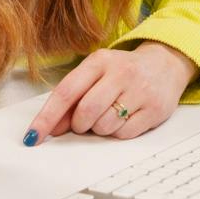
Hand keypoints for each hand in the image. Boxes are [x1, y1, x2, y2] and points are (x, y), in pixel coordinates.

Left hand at [23, 43, 196, 145]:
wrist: (166, 63)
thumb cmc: (123, 71)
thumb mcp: (96, 74)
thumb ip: (73, 98)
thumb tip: (52, 128)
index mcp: (99, 61)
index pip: (66, 92)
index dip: (47, 117)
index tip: (33, 136)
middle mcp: (120, 73)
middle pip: (86, 112)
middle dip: (80, 125)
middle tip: (85, 122)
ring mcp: (140, 91)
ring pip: (105, 126)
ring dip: (100, 129)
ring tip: (109, 114)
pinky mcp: (154, 109)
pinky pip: (124, 134)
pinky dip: (118, 133)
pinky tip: (124, 118)